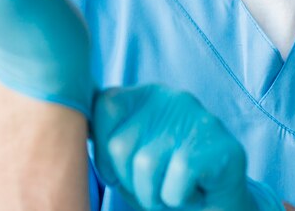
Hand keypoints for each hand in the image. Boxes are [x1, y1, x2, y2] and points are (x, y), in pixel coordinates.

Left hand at [92, 85, 284, 209]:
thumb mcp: (130, 157)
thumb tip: (72, 123)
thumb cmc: (167, 182)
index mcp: (147, 95)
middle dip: (130, 181)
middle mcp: (172, 96)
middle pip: (120, 143)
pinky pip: (175, 182)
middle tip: (156, 186)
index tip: (121, 172)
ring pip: (146, 165)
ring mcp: (198, 117)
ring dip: (154, 195)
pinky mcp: (219, 146)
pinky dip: (178, 200)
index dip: (103, 151)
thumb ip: (107, 137)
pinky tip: (194, 193)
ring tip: (174, 191)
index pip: (103, 104)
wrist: (221, 207)